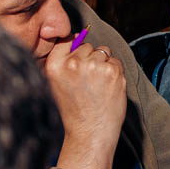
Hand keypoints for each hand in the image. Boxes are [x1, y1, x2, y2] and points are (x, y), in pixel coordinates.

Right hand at [46, 36, 126, 168]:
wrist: (90, 133)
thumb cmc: (74, 110)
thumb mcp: (56, 84)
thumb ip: (62, 60)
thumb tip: (77, 35)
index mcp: (54, 65)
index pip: (66, 39)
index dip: (74, 50)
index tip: (76, 67)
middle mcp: (73, 62)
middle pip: (86, 44)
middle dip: (89, 59)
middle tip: (88, 83)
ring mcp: (94, 65)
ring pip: (102, 51)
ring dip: (103, 64)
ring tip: (97, 86)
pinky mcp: (112, 71)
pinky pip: (116, 61)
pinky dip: (114, 72)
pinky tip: (107, 88)